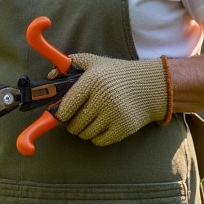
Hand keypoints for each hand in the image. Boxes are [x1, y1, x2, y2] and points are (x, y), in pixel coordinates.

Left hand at [51, 54, 169, 145]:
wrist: (152, 86)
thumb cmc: (118, 74)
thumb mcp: (95, 62)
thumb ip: (71, 63)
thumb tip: (51, 76)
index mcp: (93, 81)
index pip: (66, 107)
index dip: (59, 114)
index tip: (59, 114)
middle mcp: (103, 98)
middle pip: (74, 124)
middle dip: (71, 123)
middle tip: (76, 117)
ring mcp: (114, 115)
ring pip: (84, 134)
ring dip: (83, 130)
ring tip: (90, 120)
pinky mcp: (123, 128)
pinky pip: (98, 141)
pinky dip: (96, 137)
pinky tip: (102, 125)